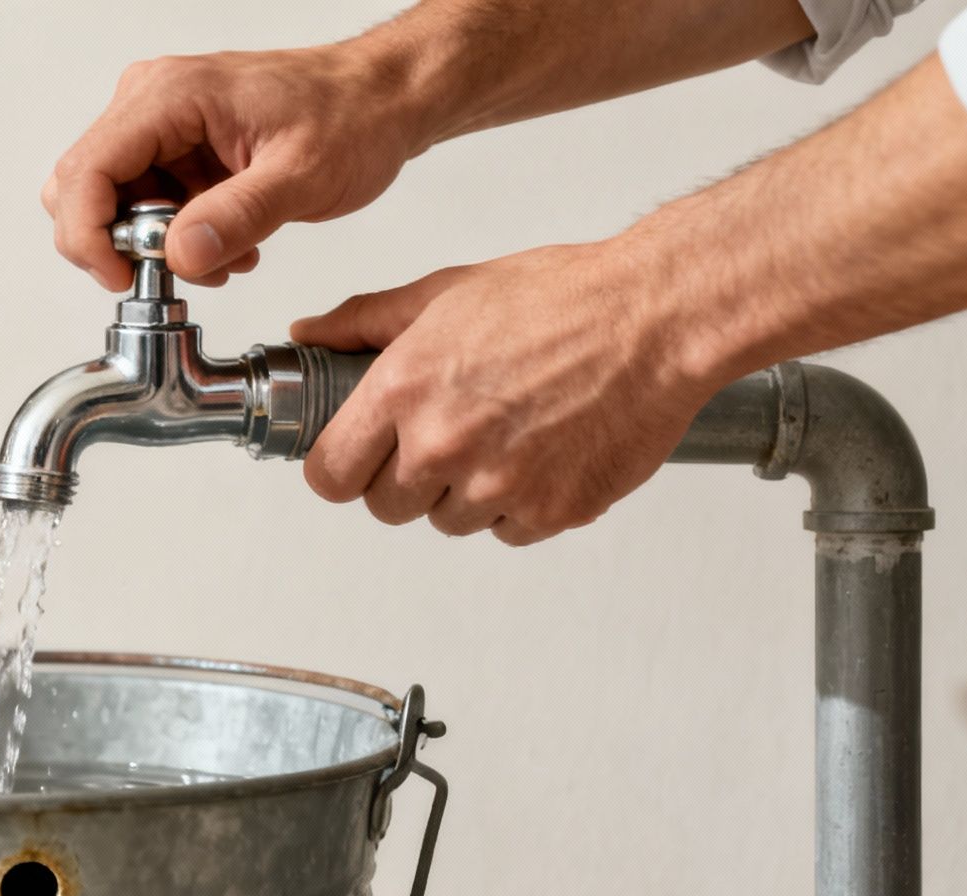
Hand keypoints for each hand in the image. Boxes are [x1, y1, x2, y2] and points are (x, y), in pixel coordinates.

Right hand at [41, 43, 429, 289]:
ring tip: (219, 257)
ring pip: (112, 203)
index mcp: (172, 95)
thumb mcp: (302, 175)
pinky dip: (174, 238)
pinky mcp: (175, 147)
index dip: (88, 235)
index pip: (86, 170)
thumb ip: (238, 216)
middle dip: (119, 245)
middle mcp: (152, 102)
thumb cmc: (351, 116)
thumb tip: (180, 256)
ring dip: (154, 247)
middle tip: (174, 271)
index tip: (122, 278)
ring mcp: (160, 124)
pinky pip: (146, 204)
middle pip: (83, 187)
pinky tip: (224, 244)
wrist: (381, 100)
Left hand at [294, 240, 723, 545]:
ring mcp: (496, 487)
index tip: (357, 456)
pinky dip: (517, 504)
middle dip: (405, 476)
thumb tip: (310, 333)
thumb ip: (366, 322)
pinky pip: (506, 531)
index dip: (340, 467)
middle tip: (446, 434)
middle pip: (384, 507)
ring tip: (504, 433)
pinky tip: (540, 452)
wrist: (656, 319)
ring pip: (446, 522)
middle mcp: (443, 446)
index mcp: (404, 391)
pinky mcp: (548, 513)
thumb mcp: (446, 292)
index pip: (328, 476)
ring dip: (463, 491)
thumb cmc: (561, 298)